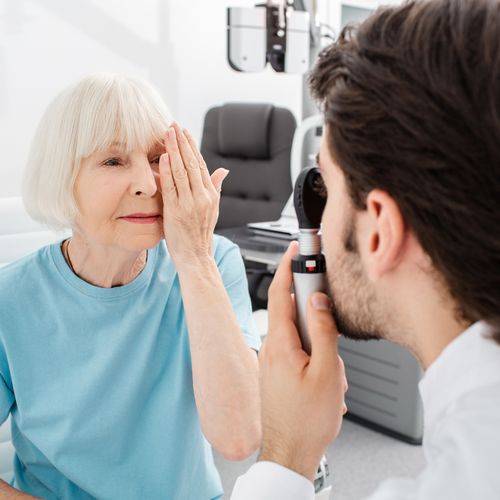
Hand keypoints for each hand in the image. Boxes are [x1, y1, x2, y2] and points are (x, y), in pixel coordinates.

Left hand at [159, 122, 228, 267]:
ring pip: (181, 172)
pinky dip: (167, 171)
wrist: (196, 256)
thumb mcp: (213, 209)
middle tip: (173, 124)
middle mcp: (202, 197)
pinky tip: (163, 156)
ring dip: (174, 150)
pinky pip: (171, 187)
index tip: (184, 131)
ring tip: (167, 133)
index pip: (200, 164)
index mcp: (211, 195)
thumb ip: (215, 188)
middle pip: (191, 164)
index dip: (192, 146)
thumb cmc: (200, 233)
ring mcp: (190, 204)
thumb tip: (223, 170)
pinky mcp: (176, 212)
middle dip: (182, 142)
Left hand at [258, 241, 347, 481]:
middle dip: (320, 326)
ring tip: (332, 380)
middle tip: (334, 350)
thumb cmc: (306, 420)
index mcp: (280, 343)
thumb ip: (323, 331)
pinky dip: (317, 363)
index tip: (295, 249)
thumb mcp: (327, 372)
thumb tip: (318, 301)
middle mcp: (271, 349)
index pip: (279, 293)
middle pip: (296, 316)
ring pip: (302, 339)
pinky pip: (300, 355)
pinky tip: (326, 385)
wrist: (290, 453)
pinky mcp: (278, 373)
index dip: (286, 267)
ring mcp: (273, 362)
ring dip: (322, 352)